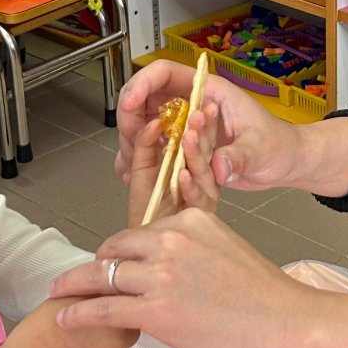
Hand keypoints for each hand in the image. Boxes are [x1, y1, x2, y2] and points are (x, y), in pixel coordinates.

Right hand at [0, 298, 136, 347]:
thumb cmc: (40, 328)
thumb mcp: (65, 297)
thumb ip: (90, 291)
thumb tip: (104, 287)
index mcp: (106, 301)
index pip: (120, 285)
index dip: (110, 287)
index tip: (98, 291)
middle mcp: (120, 322)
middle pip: (130, 308)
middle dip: (118, 307)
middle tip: (93, 311)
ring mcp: (120, 346)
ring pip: (127, 331)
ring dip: (115, 328)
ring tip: (89, 333)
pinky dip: (108, 347)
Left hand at [50, 210, 347, 347]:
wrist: (290, 324)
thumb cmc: (268, 300)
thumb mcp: (228, 253)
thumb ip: (194, 255)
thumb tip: (174, 276)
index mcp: (191, 220)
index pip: (139, 231)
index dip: (121, 251)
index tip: (110, 263)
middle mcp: (171, 239)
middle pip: (114, 248)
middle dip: (94, 265)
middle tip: (77, 280)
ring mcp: (161, 274)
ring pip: (102, 276)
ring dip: (74, 287)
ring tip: (59, 295)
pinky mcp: (156, 310)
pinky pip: (103, 309)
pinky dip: (78, 314)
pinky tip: (65, 319)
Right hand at [113, 61, 309, 195]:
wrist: (286, 163)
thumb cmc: (280, 145)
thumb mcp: (261, 149)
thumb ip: (240, 156)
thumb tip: (218, 167)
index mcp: (209, 93)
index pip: (165, 74)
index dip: (142, 84)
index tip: (129, 104)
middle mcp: (193, 107)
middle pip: (147, 101)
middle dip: (132, 120)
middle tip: (131, 144)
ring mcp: (187, 128)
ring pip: (146, 128)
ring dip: (134, 145)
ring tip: (131, 168)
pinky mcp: (186, 150)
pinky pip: (156, 151)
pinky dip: (144, 163)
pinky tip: (138, 177)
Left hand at [125, 103, 219, 227]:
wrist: (146, 245)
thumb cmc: (147, 210)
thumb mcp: (141, 170)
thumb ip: (145, 145)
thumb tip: (153, 122)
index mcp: (190, 164)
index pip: (200, 138)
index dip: (204, 121)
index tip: (204, 103)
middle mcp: (201, 178)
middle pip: (206, 151)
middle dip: (203, 131)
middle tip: (201, 112)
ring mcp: (204, 195)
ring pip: (203, 172)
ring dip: (196, 154)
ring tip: (190, 137)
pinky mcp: (201, 216)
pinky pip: (197, 199)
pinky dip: (190, 186)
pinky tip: (184, 174)